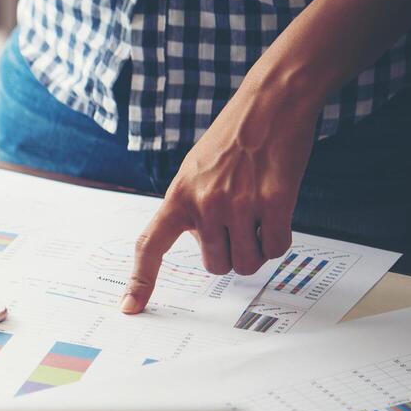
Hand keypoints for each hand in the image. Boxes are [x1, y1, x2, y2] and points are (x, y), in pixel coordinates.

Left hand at [122, 66, 319, 312]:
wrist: (271, 102)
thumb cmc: (234, 137)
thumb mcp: (196, 170)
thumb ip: (191, 207)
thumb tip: (204, 244)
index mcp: (178, 196)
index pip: (150, 245)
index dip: (140, 280)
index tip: (130, 307)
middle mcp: (204, 204)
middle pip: (216, 266)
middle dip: (231, 254)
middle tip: (240, 224)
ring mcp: (239, 204)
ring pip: (247, 263)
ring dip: (257, 249)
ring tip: (259, 215)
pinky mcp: (275, 202)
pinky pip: (276, 248)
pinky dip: (280, 241)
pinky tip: (278, 216)